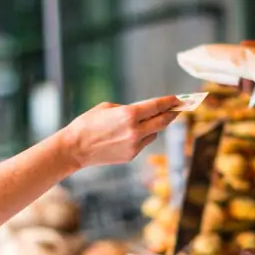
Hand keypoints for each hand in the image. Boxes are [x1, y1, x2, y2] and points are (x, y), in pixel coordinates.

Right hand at [61, 96, 179, 166]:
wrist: (75, 148)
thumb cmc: (87, 123)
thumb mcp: (107, 107)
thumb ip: (129, 108)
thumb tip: (145, 111)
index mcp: (129, 115)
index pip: (157, 106)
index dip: (169, 101)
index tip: (177, 98)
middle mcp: (135, 131)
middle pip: (163, 121)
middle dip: (172, 114)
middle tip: (178, 109)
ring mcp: (134, 145)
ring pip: (154, 133)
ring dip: (155, 125)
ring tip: (149, 120)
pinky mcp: (131, 155)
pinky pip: (144, 142)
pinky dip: (143, 136)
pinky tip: (132, 133)